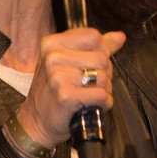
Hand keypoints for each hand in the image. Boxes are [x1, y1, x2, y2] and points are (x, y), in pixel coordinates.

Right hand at [16, 28, 126, 148]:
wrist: (36, 121)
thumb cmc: (54, 90)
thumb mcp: (69, 61)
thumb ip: (97, 47)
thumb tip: (120, 36)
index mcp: (52, 43)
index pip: (94, 36)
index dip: (101, 51)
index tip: (91, 64)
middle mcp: (52, 57)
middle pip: (102, 57)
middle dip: (104, 73)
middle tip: (89, 84)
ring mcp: (57, 77)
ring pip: (103, 77)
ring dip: (104, 90)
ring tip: (89, 94)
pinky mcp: (66, 96)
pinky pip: (101, 95)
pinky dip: (104, 103)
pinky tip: (91, 105)